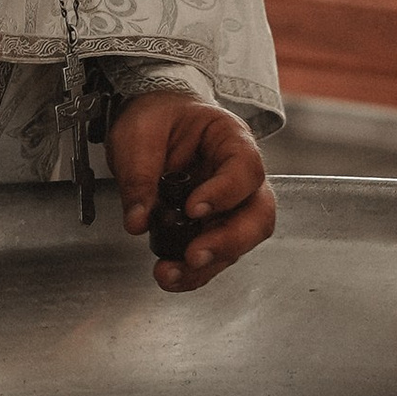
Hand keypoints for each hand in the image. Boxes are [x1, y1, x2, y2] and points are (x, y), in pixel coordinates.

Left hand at [106, 94, 276, 293]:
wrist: (155, 124)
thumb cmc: (157, 118)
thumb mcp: (139, 133)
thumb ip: (139, 174)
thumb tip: (138, 220)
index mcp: (231, 139)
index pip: (245, 168)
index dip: (225, 192)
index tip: (193, 209)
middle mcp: (240, 177)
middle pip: (258, 214)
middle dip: (228, 241)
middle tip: (194, 254)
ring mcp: (231, 206)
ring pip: (239, 242)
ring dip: (208, 265)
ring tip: (170, 273)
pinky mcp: (213, 227)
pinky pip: (214, 255)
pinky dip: (195, 272)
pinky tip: (172, 277)